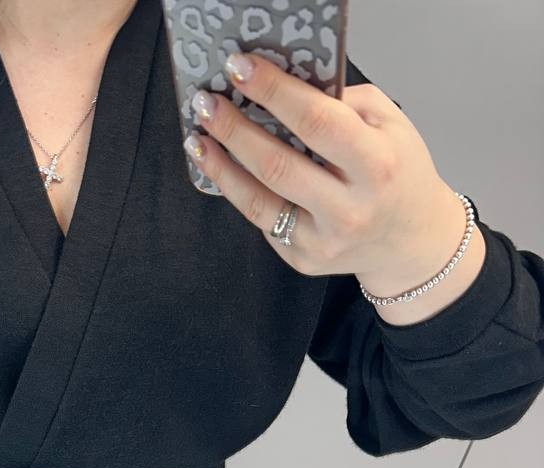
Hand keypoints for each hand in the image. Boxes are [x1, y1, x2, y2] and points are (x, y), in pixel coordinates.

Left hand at [183, 51, 472, 301]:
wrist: (410, 240)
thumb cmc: (398, 173)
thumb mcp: (390, 125)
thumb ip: (343, 104)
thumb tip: (286, 85)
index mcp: (377, 165)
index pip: (317, 122)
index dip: (273, 92)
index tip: (241, 67)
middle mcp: (350, 209)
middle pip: (277, 165)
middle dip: (234, 129)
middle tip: (207, 103)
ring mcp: (323, 240)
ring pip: (258, 200)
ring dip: (221, 165)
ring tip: (198, 138)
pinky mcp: (303, 260)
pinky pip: (262, 220)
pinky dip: (237, 190)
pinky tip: (221, 167)